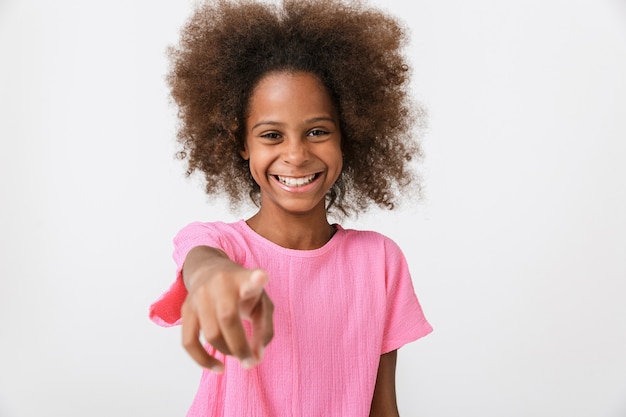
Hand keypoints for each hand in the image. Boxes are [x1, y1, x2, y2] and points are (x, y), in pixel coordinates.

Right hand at [181, 251, 273, 371]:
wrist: (209, 271)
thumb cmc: (242, 292)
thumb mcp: (261, 302)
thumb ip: (264, 329)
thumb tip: (255, 358)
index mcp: (242, 279)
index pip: (248, 279)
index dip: (255, 279)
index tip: (261, 277)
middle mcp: (219, 284)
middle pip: (228, 318)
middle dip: (240, 347)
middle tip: (251, 362)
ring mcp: (200, 296)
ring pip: (211, 334)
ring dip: (227, 352)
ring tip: (238, 355)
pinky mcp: (186, 309)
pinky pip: (189, 342)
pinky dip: (202, 360)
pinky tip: (218, 367)